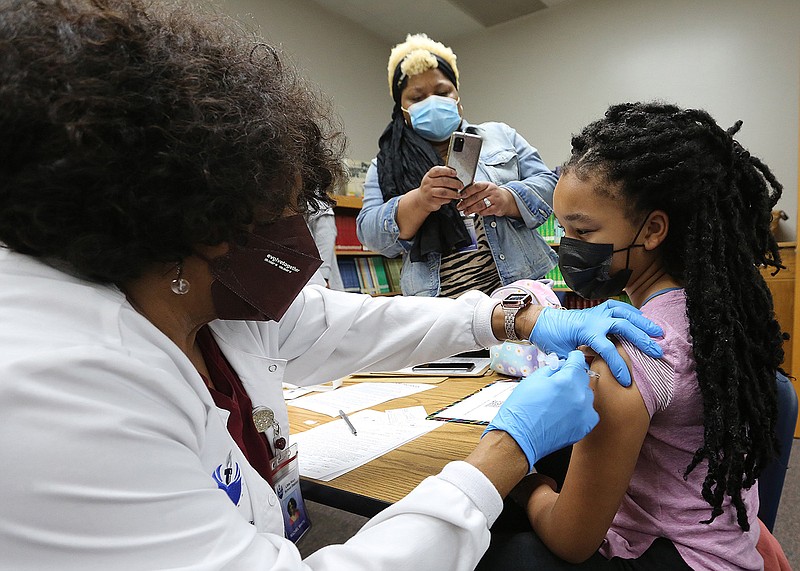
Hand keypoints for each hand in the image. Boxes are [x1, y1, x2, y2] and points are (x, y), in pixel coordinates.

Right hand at [413, 165, 461, 212]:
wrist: (421, 199)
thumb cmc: (431, 187)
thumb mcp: (433, 178)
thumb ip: (443, 174)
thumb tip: (454, 172)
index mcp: (429, 175)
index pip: (437, 170)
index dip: (447, 171)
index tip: (455, 173)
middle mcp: (427, 183)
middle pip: (443, 181)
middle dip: (454, 183)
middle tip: (461, 185)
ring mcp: (428, 192)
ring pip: (443, 191)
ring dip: (453, 193)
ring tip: (458, 194)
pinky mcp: (431, 200)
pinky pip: (442, 200)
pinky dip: (449, 199)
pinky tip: (451, 198)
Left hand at [457, 181, 520, 216]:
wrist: (506, 199)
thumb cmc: (492, 193)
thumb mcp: (485, 188)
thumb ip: (475, 189)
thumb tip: (462, 194)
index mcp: (487, 184)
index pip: (475, 187)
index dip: (466, 191)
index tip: (460, 196)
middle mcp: (491, 191)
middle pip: (476, 197)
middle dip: (466, 203)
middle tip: (460, 206)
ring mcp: (494, 199)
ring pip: (480, 205)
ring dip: (471, 209)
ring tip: (465, 211)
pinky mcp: (496, 208)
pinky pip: (486, 211)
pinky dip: (479, 212)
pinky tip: (475, 213)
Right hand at [484, 350, 598, 471]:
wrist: (518, 437)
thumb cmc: (521, 409)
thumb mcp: (533, 379)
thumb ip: (552, 369)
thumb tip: (562, 366)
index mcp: (567, 381)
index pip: (578, 360)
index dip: (572, 358)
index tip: (570, 360)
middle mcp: (580, 396)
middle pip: (583, 378)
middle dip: (573, 377)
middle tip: (558, 383)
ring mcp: (584, 413)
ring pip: (587, 395)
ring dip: (577, 394)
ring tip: (560, 402)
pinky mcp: (585, 427)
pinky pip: (589, 413)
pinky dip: (581, 411)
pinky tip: (566, 413)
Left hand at [530, 300, 663, 386]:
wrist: (542, 321)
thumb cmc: (551, 339)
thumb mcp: (561, 355)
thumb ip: (578, 365)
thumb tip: (594, 377)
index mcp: (585, 332)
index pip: (607, 350)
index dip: (618, 366)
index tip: (627, 381)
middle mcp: (595, 319)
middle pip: (623, 327)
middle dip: (641, 340)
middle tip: (657, 352)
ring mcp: (597, 312)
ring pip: (624, 313)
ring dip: (642, 322)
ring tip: (658, 333)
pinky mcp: (598, 309)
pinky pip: (619, 307)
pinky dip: (633, 312)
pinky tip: (643, 320)